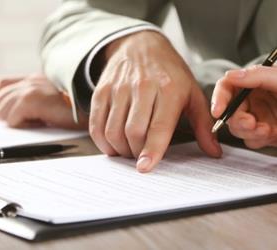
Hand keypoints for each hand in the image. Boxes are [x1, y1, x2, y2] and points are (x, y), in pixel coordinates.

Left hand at [0, 74, 87, 128]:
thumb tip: (18, 113)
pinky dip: (22, 125)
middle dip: (3, 113)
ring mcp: (31, 88)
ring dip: (14, 120)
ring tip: (34, 124)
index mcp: (36, 79)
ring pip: (2, 109)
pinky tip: (39, 124)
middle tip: (20, 123)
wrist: (95, 107)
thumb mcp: (56, 99)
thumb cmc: (80, 107)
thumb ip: (39, 100)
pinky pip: (13, 118)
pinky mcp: (33, 100)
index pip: (4, 85)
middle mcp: (31, 80)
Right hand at [89, 31, 221, 172]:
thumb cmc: (169, 73)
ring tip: (128, 149)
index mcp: (169, 89)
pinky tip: (111, 143)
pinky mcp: (102, 90)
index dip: (152, 150)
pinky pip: (96, 122)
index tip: (145, 167)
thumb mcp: (192, 93)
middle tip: (141, 156)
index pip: (159, 126)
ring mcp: (119, 88)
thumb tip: (214, 152)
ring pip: (113, 130)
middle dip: (136, 152)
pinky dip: (102, 140)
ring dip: (119, 148)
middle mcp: (142, 87)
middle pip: (133, 132)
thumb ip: (203, 124)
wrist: (141, 46)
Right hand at [211, 65, 276, 147]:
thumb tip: (231, 76)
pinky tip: (272, 135)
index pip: (228, 86)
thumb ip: (258, 75)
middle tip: (250, 124)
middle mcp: (254, 99)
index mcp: (256, 81)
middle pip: (229, 111)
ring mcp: (259, 116)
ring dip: (249, 132)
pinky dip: (258, 141)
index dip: (219, 98)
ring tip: (266, 130)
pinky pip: (250, 140)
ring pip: (237, 128)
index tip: (218, 111)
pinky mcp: (264, 133)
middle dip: (238, 120)